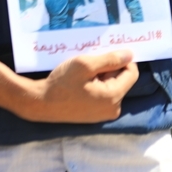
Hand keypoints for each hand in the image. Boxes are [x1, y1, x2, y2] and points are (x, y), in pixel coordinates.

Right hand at [23, 51, 138, 122]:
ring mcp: (104, 115)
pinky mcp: (96, 116)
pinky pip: (104, 96)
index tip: (106, 55)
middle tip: (90, 66)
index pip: (132, 73)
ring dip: (102, 78)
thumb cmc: (61, 83)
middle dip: (110, 70)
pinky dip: (97, 87)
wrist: (40, 103)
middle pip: (122, 80)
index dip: (122, 61)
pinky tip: (82, 84)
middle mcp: (113, 109)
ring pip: (113, 87)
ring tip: (84, 76)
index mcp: (113, 97)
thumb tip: (130, 55)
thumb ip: (110, 59)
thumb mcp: (85, 65)